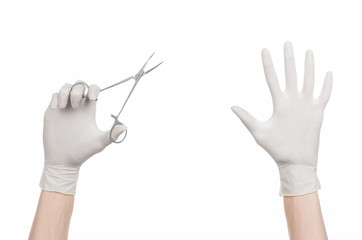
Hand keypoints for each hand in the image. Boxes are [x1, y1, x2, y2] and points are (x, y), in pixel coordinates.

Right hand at [40, 81, 126, 193]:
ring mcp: (64, 109)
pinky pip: (54, 95)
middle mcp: (77, 107)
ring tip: (64, 106)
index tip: (93, 98)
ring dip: (66, 92)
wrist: (63, 161)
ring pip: (66, 87)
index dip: (94, 89)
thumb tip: (125, 127)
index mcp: (89, 110)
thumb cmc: (83, 152)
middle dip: (78, 89)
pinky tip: (58, 109)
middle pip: (80, 84)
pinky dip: (57, 98)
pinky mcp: (53, 112)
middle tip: (77, 105)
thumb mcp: (99, 143)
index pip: (93, 90)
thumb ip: (112, 135)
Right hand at [232, 42, 332, 195]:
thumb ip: (245, 117)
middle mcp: (296, 101)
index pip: (272, 78)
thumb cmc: (276, 148)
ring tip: (308, 51)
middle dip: (289, 57)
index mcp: (280, 104)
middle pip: (292, 74)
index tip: (265, 50)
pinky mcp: (319, 113)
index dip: (268, 63)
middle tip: (288, 43)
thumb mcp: (258, 132)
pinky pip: (325, 94)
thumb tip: (232, 106)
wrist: (298, 162)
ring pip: (310, 80)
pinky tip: (328, 73)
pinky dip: (327, 84)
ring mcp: (309, 106)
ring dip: (309, 65)